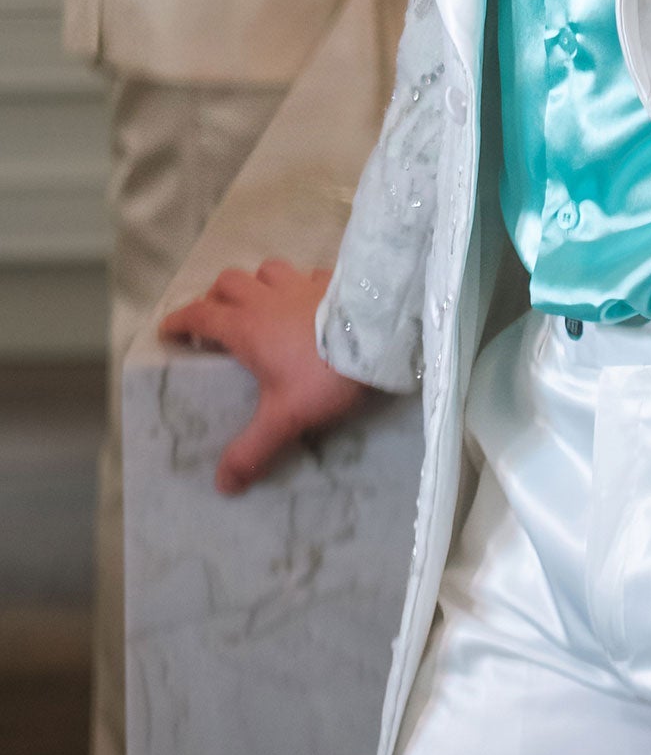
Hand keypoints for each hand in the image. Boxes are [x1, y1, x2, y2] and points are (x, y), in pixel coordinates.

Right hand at [160, 260, 372, 495]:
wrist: (378, 337)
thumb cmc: (323, 373)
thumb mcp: (284, 418)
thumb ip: (252, 451)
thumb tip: (223, 485)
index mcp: (246, 327)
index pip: (201, 315)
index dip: (180, 321)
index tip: (167, 329)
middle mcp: (268, 299)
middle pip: (228, 282)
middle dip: (215, 297)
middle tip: (215, 320)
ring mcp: (301, 283)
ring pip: (266, 269)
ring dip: (256, 282)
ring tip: (259, 303)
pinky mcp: (333, 280)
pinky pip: (308, 273)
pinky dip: (300, 282)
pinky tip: (309, 298)